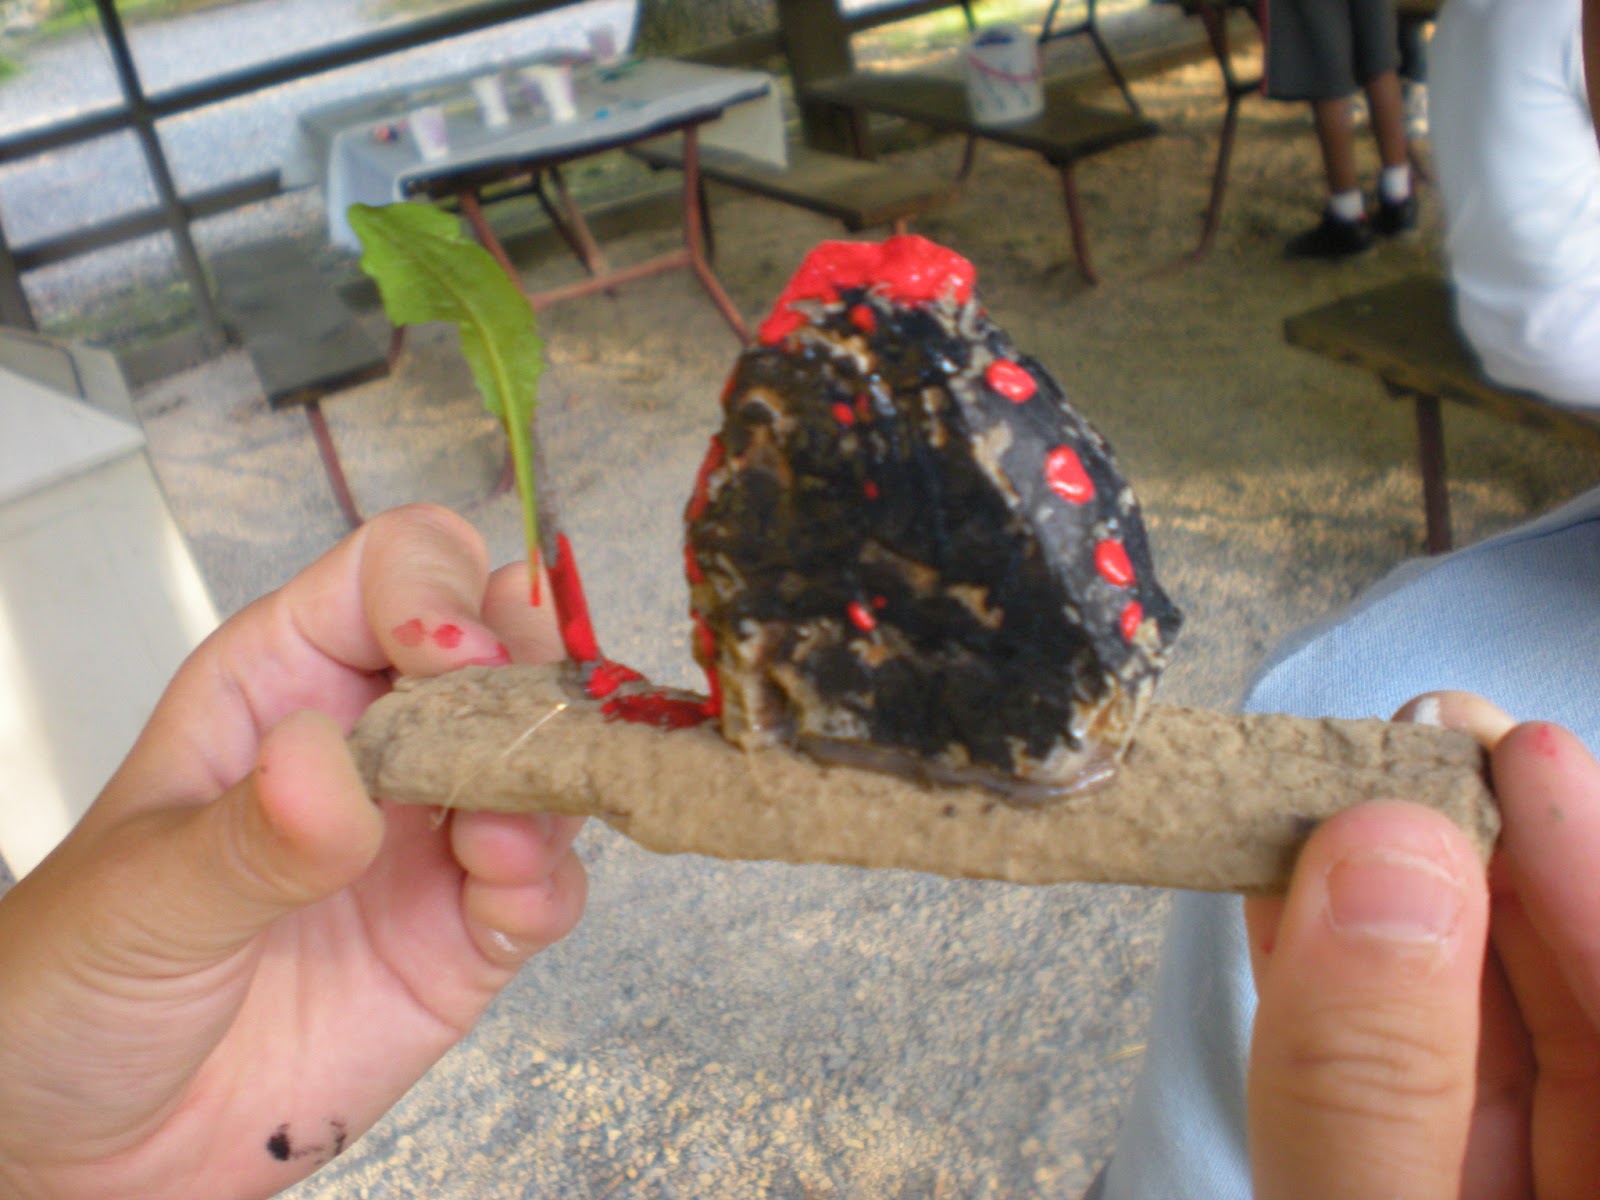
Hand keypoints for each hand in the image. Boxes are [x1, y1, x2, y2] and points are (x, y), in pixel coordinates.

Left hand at [0, 505, 587, 1199]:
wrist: (96, 1151)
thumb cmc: (72, 986)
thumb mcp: (137, 900)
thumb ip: (244, 836)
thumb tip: (326, 761)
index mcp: (283, 683)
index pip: (392, 573)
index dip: (437, 593)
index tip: (453, 659)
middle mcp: (374, 744)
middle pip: (501, 645)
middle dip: (527, 678)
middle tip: (512, 743)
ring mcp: (427, 838)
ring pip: (545, 758)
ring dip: (550, 786)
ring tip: (496, 847)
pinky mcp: (465, 932)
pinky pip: (548, 882)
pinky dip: (548, 883)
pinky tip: (502, 909)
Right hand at [1246, 691, 1599, 1196]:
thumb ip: (1374, 1087)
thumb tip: (1374, 856)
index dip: (1593, 872)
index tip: (1519, 753)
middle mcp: (1595, 1193)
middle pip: (1584, 1004)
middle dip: (1494, 871)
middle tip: (1417, 747)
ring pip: (1495, 1040)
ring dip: (1400, 911)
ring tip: (1334, 801)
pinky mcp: (1433, 1193)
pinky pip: (1410, 1086)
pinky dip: (1340, 990)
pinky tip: (1287, 902)